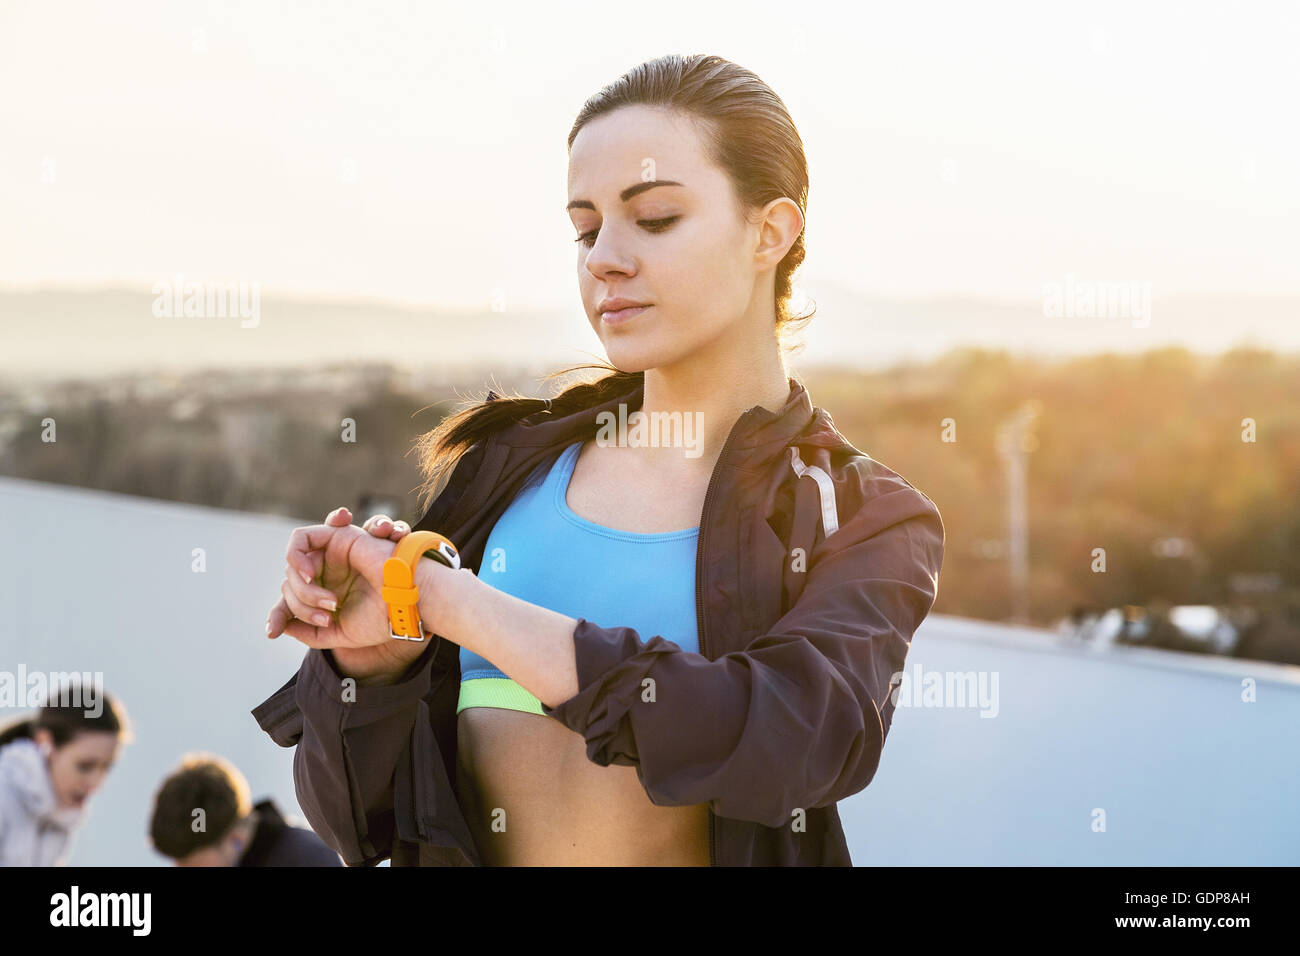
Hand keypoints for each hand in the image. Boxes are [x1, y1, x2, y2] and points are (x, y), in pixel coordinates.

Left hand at [266, 507, 424, 680]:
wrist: (405, 604)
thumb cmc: (381, 618)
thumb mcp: (337, 633)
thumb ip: (309, 633)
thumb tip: (281, 628)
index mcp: (331, 594)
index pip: (292, 599)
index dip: (278, 615)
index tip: (271, 631)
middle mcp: (330, 574)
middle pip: (291, 583)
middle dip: (300, 604)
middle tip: (327, 615)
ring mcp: (333, 556)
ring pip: (294, 564)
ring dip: (301, 586)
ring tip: (328, 601)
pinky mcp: (338, 537)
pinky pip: (300, 539)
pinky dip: (296, 556)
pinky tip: (309, 575)